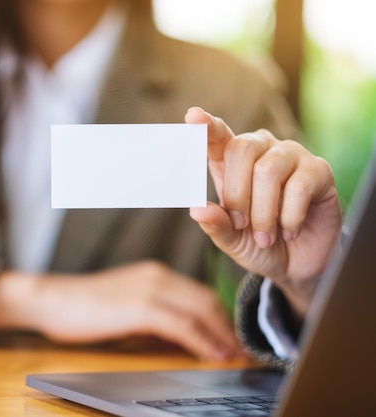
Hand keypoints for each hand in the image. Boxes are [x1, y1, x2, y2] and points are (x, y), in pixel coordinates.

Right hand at [0, 261, 243, 360]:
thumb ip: (154, 317)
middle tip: (239, 350)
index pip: (200, 294)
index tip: (231, 339)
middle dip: (227, 327)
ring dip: (221, 335)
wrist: (53, 300)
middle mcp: (158, 275)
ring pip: (201, 310)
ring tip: (232, 355)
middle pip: (207, 300)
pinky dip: (203, 341)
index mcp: (155, 273)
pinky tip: (212, 354)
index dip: (220, 318)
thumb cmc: (84, 307)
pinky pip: (183, 325)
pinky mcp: (141, 306)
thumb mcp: (126, 307)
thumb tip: (181, 339)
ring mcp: (150, 288)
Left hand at [185, 107, 342, 318]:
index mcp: (231, 162)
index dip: (206, 126)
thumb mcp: (231, 240)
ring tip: (265, 237)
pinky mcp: (318, 170)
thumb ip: (216, 225)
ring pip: (269, 170)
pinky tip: (290, 231)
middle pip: (242, 149)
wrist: (297, 263)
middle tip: (241, 225)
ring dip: (263, 212)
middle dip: (237, 194)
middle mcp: (261, 150)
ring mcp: (291, 156)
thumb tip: (197, 209)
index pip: (217, 136)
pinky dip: (289, 217)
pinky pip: (299, 186)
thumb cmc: (257, 243)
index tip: (193, 116)